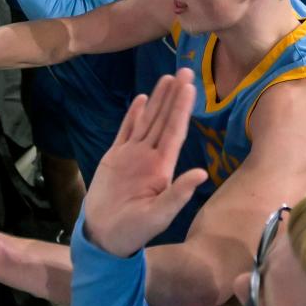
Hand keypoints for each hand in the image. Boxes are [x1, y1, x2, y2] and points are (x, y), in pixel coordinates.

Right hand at [82, 69, 207, 256]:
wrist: (103, 235)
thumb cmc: (133, 230)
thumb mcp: (158, 216)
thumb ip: (178, 194)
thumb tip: (202, 173)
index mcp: (162, 167)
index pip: (175, 131)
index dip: (182, 108)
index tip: (190, 87)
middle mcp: (150, 156)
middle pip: (164, 119)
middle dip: (174, 96)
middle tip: (186, 70)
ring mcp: (132, 155)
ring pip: (147, 120)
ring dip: (158, 100)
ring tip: (167, 78)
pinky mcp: (115, 157)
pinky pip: (126, 130)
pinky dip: (133, 114)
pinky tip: (142, 99)